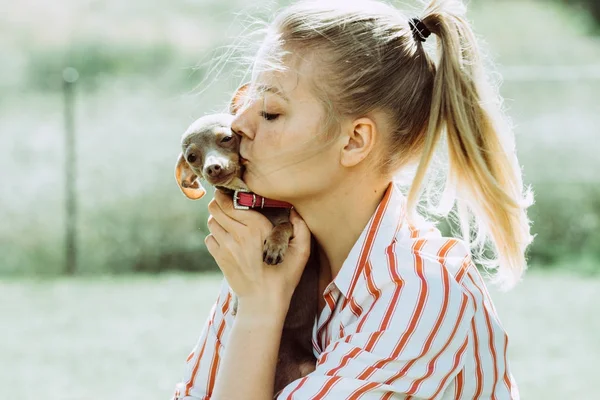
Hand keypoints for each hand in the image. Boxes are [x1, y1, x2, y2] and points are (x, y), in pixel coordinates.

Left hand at [205, 190, 311, 312]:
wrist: (264, 302)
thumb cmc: (284, 275)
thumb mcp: (301, 251)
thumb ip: (300, 227)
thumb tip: (295, 209)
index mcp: (257, 227)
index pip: (230, 202)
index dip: (226, 194)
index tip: (231, 193)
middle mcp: (238, 234)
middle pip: (216, 208)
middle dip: (219, 203)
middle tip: (228, 204)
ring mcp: (226, 247)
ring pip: (211, 221)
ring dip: (218, 219)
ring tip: (229, 222)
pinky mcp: (219, 258)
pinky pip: (209, 238)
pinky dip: (215, 236)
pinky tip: (227, 240)